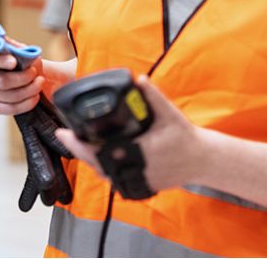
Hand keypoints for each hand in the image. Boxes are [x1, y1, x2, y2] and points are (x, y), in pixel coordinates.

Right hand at [0, 45, 43, 114]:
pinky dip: (25, 104)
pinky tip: (35, 97)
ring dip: (28, 91)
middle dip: (22, 78)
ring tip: (40, 83)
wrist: (28, 75)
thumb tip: (24, 53)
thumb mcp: (23, 50)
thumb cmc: (23, 60)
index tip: (14, 62)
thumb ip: (20, 50)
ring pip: (7, 96)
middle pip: (1, 81)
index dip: (0, 61)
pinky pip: (9, 109)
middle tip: (34, 73)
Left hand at [55, 75, 206, 193]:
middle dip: (78, 151)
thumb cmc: (185, 136)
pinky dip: (104, 171)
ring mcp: (139, 181)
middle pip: (97, 166)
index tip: (66, 133)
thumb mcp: (170, 114)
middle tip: (64, 135)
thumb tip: (139, 79)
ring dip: (89, 161)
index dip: (80, 145)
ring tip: (75, 144)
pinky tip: (95, 159)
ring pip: (105, 176)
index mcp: (139, 152)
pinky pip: (116, 181)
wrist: (202, 160)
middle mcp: (136, 170)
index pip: (101, 153)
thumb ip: (154, 97)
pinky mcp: (142, 186)